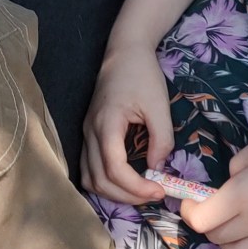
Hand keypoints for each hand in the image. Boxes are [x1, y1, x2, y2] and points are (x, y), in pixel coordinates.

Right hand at [82, 40, 173, 203]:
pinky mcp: (88, 134)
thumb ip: (161, 140)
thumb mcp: (159, 106)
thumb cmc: (142, 75)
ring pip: (89, 178)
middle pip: (98, 179)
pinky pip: (89, 168)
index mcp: (106, 123)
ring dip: (113, 192)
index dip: (135, 187)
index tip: (159, 190)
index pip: (113, 168)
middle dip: (126, 196)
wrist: (124, 52)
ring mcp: (85, 133)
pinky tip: (126, 182)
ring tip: (140, 192)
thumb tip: (157, 169)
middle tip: (154, 195)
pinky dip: (105, 182)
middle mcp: (89, 131)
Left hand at [185, 125, 247, 248]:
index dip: (189, 210)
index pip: (200, 219)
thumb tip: (230, 181)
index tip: (190, 199)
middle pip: (216, 238)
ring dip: (227, 241)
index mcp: (242, 195)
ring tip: (234, 223)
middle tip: (213, 207)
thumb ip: (238, 164)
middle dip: (207, 224)